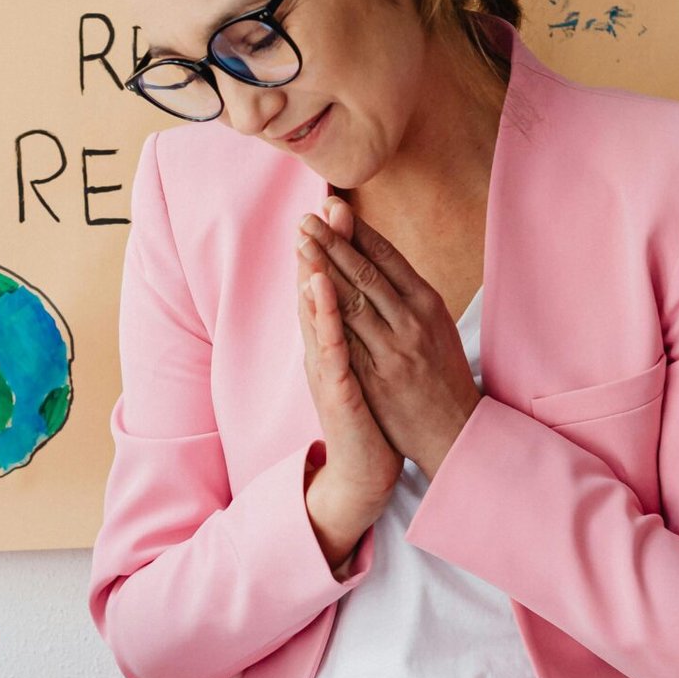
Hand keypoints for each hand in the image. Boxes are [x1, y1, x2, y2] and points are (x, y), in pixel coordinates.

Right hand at [296, 213, 401, 566]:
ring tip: (308, 238)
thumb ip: (356, 331)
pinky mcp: (334, 391)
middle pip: (318, 292)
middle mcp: (325, 350)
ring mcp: (327, 370)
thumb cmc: (370, 416)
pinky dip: (323, 317)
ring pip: (317, 315)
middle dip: (319, 248)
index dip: (331, 247)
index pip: (330, 286)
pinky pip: (328, 348)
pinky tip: (319, 291)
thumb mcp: (364, 365)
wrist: (364, 470)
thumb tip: (359, 296)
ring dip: (311, 273)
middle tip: (314, 209)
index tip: (333, 207)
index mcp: (336, 341)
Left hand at [298, 203, 479, 478]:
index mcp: (428, 303)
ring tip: (300, 243)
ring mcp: (394, 349)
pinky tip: (307, 291)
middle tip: (306, 218)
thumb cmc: (441, 375)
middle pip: (366, 272)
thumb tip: (381, 260)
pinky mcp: (377, 377)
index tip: (332, 208)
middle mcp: (412, 320)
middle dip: (333, 242)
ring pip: (353, 299)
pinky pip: (346, 339)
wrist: (455, 430)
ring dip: (323, 267)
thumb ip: (407, 296)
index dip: (356, 231)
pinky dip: (325, 312)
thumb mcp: (435, 326)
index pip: (387, 257)